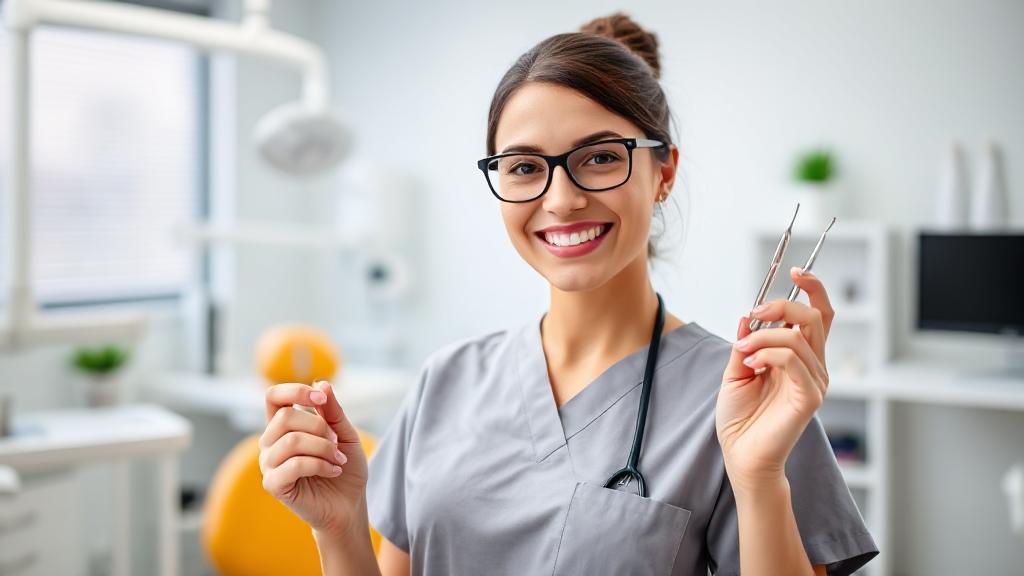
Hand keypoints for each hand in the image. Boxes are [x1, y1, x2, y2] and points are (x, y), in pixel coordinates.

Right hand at [259, 380, 369, 538]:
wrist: (348, 504)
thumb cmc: (344, 466)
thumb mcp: (346, 433)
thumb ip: (333, 411)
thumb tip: (322, 383)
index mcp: (283, 425)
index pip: (273, 396)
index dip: (296, 391)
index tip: (321, 398)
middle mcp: (270, 442)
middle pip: (285, 417)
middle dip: (319, 427)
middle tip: (336, 443)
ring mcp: (269, 463)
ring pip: (291, 441)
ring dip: (324, 448)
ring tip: (338, 459)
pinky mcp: (273, 484)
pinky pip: (294, 465)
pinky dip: (321, 465)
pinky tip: (333, 471)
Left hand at [715, 267, 834, 490]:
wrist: (740, 454)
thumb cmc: (740, 417)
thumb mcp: (736, 370)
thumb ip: (747, 341)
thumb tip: (750, 313)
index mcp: (800, 357)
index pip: (819, 315)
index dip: (813, 288)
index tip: (795, 269)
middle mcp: (813, 366)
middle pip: (813, 316)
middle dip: (782, 304)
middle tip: (755, 312)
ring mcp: (814, 381)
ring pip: (798, 336)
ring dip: (764, 335)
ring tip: (743, 350)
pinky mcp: (809, 397)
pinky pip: (794, 360)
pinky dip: (769, 353)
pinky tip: (751, 363)